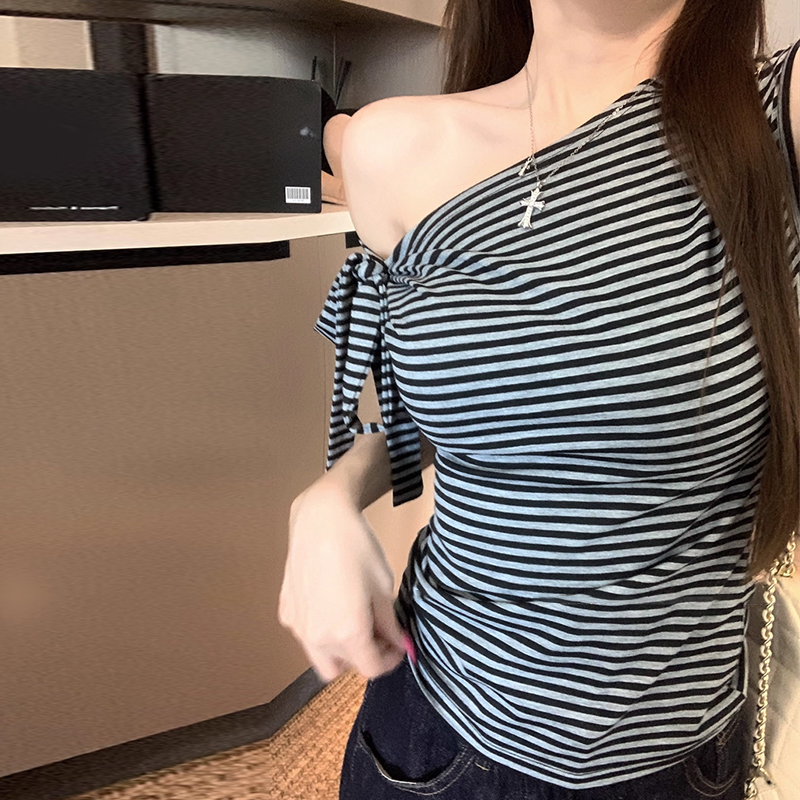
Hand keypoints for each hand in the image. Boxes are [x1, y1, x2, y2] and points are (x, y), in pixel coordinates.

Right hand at [278, 485, 407, 682]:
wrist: (321, 519)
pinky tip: (332, 604)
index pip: (371, 668)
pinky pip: (305, 635)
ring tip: (354, 619)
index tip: (398, 644)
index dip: (390, 660)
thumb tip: (399, 644)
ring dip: (339, 650)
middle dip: (363, 656)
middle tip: (378, 633)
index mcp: (348, 633)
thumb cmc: (358, 547)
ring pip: (320, 656)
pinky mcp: (286, 610)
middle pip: (344, 668)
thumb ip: (390, 623)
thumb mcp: (383, 586)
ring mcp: (298, 625)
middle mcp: (318, 637)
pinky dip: (321, 632)